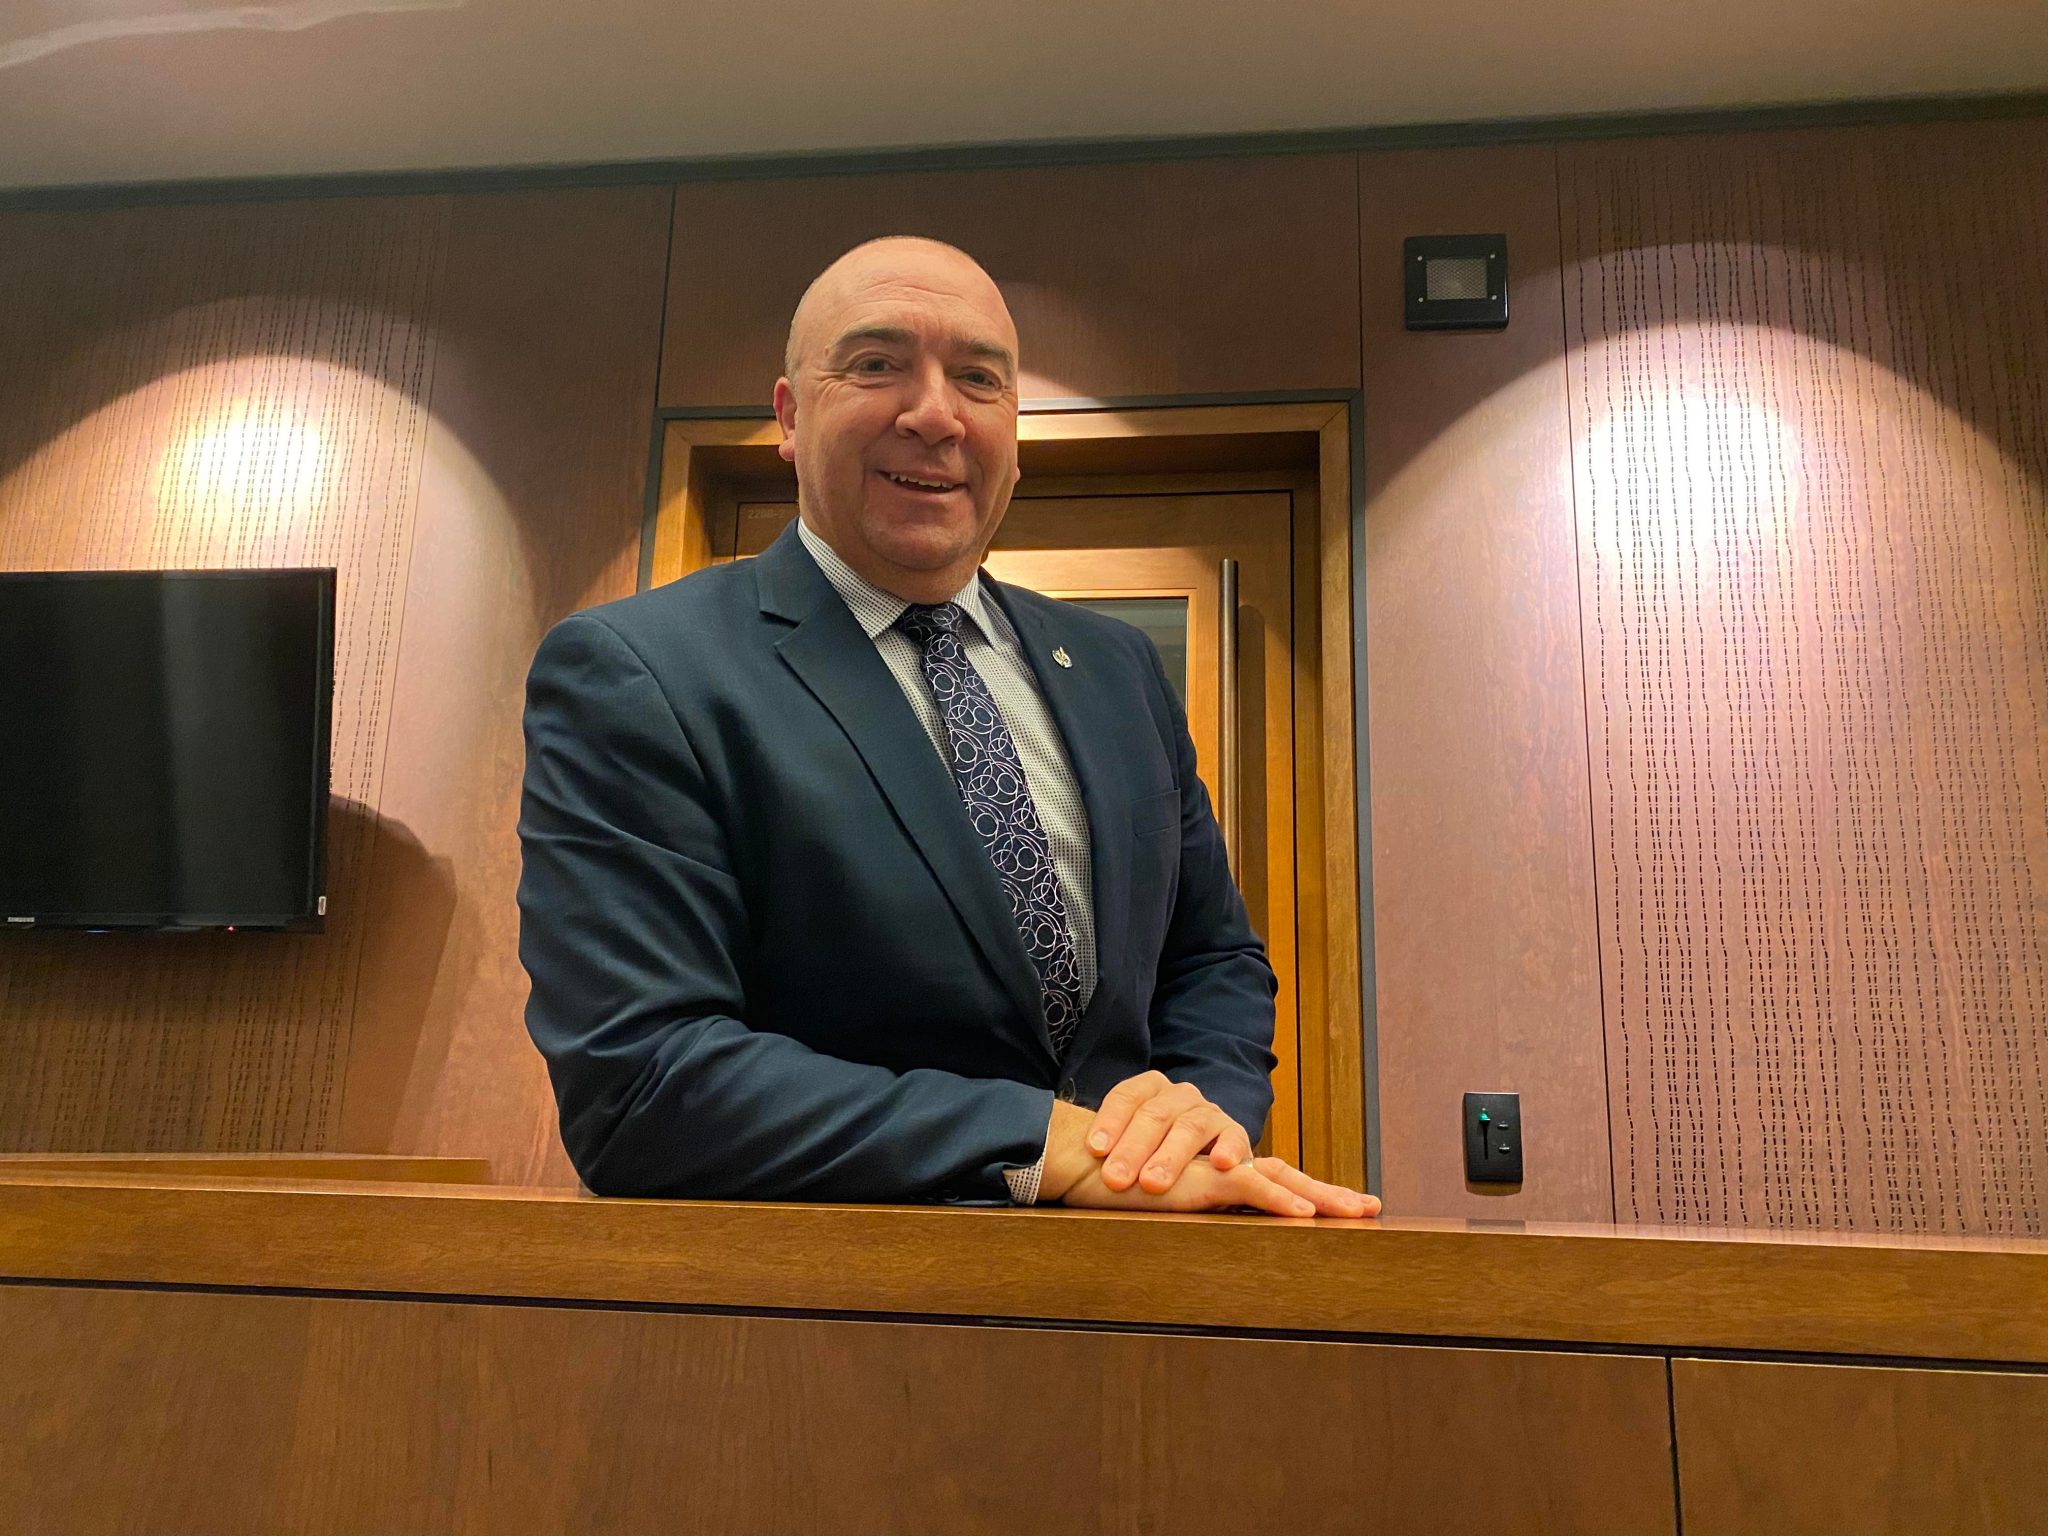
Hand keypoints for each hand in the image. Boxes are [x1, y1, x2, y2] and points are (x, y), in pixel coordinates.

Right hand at [1037, 1088, 1378, 1217]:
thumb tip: (1209, 1261)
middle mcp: (1221, 1164)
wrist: (1082, 1164)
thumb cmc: (1118, 1187)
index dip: (1306, 1192)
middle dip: (1329, 1193)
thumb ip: (1189, 1216)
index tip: (1347, 1207)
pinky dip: (1277, 1197)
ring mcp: (1213, 1166)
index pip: (1271, 1179)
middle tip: (1371, 1207)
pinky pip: (1247, 1183)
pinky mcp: (1200, 1175)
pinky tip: (1304, 1213)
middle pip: (1286, 1173)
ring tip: (1354, 1213)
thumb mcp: (1164, 1209)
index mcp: (1216, 1173)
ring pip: (1277, 1175)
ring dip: (1316, 1196)